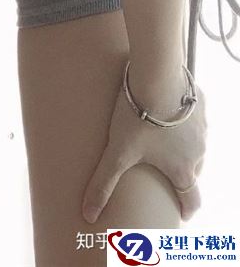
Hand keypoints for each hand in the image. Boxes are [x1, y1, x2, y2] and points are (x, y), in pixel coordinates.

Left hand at [81, 78, 206, 223]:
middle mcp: (198, 152)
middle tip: (168, 175)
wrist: (156, 75)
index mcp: (182, 169)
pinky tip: (170, 110)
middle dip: (183, 176)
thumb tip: (88, 214)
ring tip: (167, 142)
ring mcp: (201, 126)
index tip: (182, 215)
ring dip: (185, 146)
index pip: (192, 199)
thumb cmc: (138, 117)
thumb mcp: (118, 152)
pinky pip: (195, 117)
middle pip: (194, 171)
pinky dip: (185, 119)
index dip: (186, 210)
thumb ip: (104, 184)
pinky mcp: (198, 103)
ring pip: (196, 144)